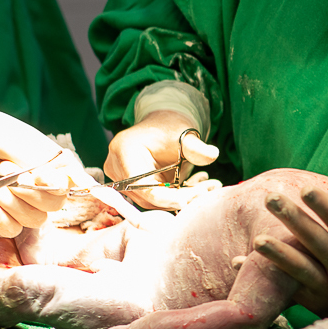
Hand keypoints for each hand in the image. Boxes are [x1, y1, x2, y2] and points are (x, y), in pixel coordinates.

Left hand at [0, 94, 77, 235]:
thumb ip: (35, 155)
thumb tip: (72, 179)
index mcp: (40, 154)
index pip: (71, 176)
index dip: (62, 183)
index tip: (39, 177)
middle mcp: (32, 178)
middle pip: (56, 203)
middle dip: (29, 190)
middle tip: (1, 169)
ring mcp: (13, 198)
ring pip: (35, 219)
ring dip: (10, 202)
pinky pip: (11, 229)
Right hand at [104, 110, 221, 209]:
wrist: (161, 127)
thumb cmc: (170, 128)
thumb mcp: (185, 135)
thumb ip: (197, 147)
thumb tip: (213, 154)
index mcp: (124, 149)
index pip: (143, 185)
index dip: (168, 197)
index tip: (195, 197)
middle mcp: (115, 165)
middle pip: (146, 196)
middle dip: (178, 199)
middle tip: (206, 192)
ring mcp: (119, 178)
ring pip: (150, 201)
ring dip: (178, 199)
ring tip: (205, 188)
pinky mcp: (127, 186)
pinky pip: (151, 200)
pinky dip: (173, 198)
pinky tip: (194, 188)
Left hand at [254, 186, 327, 327]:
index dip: (324, 206)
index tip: (305, 188)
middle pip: (319, 242)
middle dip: (295, 219)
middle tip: (271, 197)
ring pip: (302, 270)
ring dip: (278, 254)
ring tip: (257, 239)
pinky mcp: (316, 303)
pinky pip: (288, 289)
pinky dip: (265, 275)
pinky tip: (239, 261)